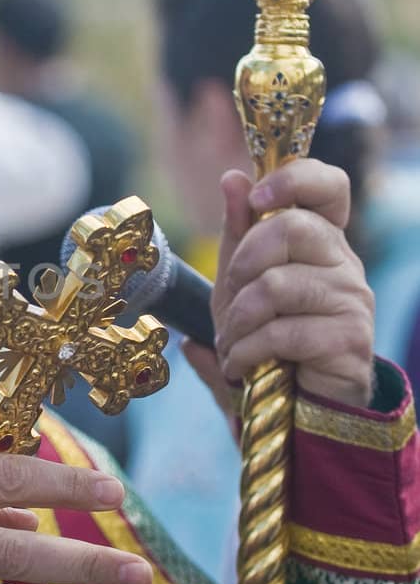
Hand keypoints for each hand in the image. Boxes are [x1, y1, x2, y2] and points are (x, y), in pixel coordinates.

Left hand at [209, 160, 373, 407]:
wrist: (297, 405)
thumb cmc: (269, 336)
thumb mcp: (241, 283)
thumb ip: (238, 232)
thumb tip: (233, 178)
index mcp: (321, 239)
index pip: (328, 185)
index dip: (293, 179)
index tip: (258, 198)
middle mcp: (344, 262)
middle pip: (292, 228)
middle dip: (243, 264)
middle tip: (232, 298)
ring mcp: (352, 299)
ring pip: (278, 284)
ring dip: (238, 321)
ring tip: (231, 344)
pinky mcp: (349, 340)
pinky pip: (283, 332)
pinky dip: (247, 351)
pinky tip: (241, 366)